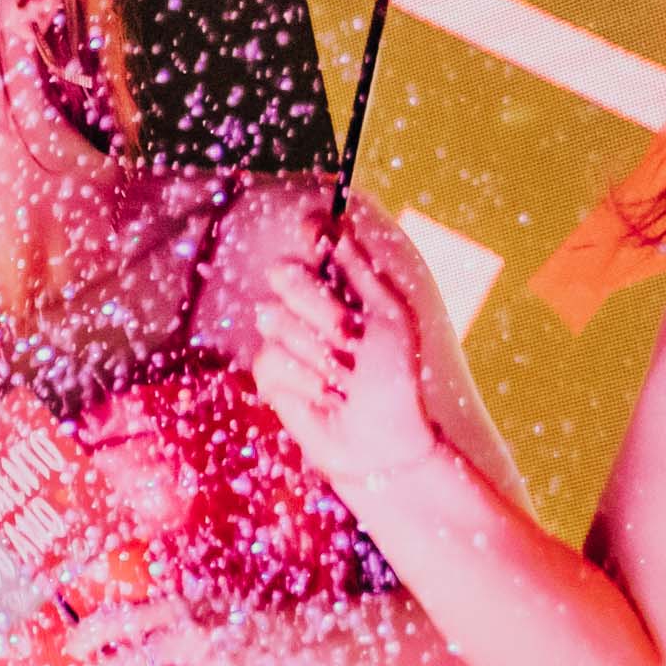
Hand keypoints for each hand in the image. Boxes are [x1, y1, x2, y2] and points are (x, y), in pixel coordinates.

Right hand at [253, 231, 437, 491]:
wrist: (382, 440)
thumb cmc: (397, 380)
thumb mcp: (390, 317)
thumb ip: (360, 270)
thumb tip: (333, 225)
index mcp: (345, 290)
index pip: (314, 244)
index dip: (311, 235)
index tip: (314, 233)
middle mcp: (312, 311)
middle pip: (287, 277)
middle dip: (321, 309)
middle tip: (351, 340)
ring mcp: (288, 342)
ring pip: (275, 322)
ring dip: (317, 355)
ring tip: (344, 380)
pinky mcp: (271, 378)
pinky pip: (268, 361)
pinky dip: (303, 382)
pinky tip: (325, 398)